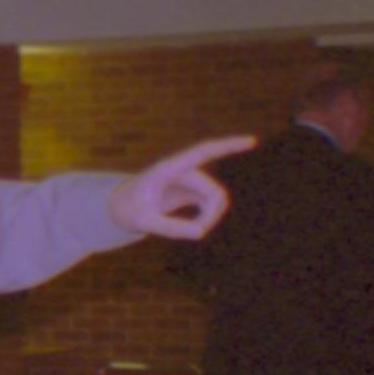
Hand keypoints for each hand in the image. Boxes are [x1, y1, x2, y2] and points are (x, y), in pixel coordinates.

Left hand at [108, 136, 252, 241]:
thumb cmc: (126, 210)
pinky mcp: (192, 191)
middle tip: (195, 234)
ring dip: (210, 218)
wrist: (120, 206)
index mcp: (169, 168)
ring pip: (217, 200)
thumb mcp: (141, 221)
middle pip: (216, 193)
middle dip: (211, 216)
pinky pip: (211, 205)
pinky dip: (207, 218)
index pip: (204, 151)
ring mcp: (190, 180)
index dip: (228, 146)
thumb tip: (201, 232)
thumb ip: (167, 227)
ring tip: (189, 232)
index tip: (253, 141)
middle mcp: (184, 171)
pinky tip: (193, 228)